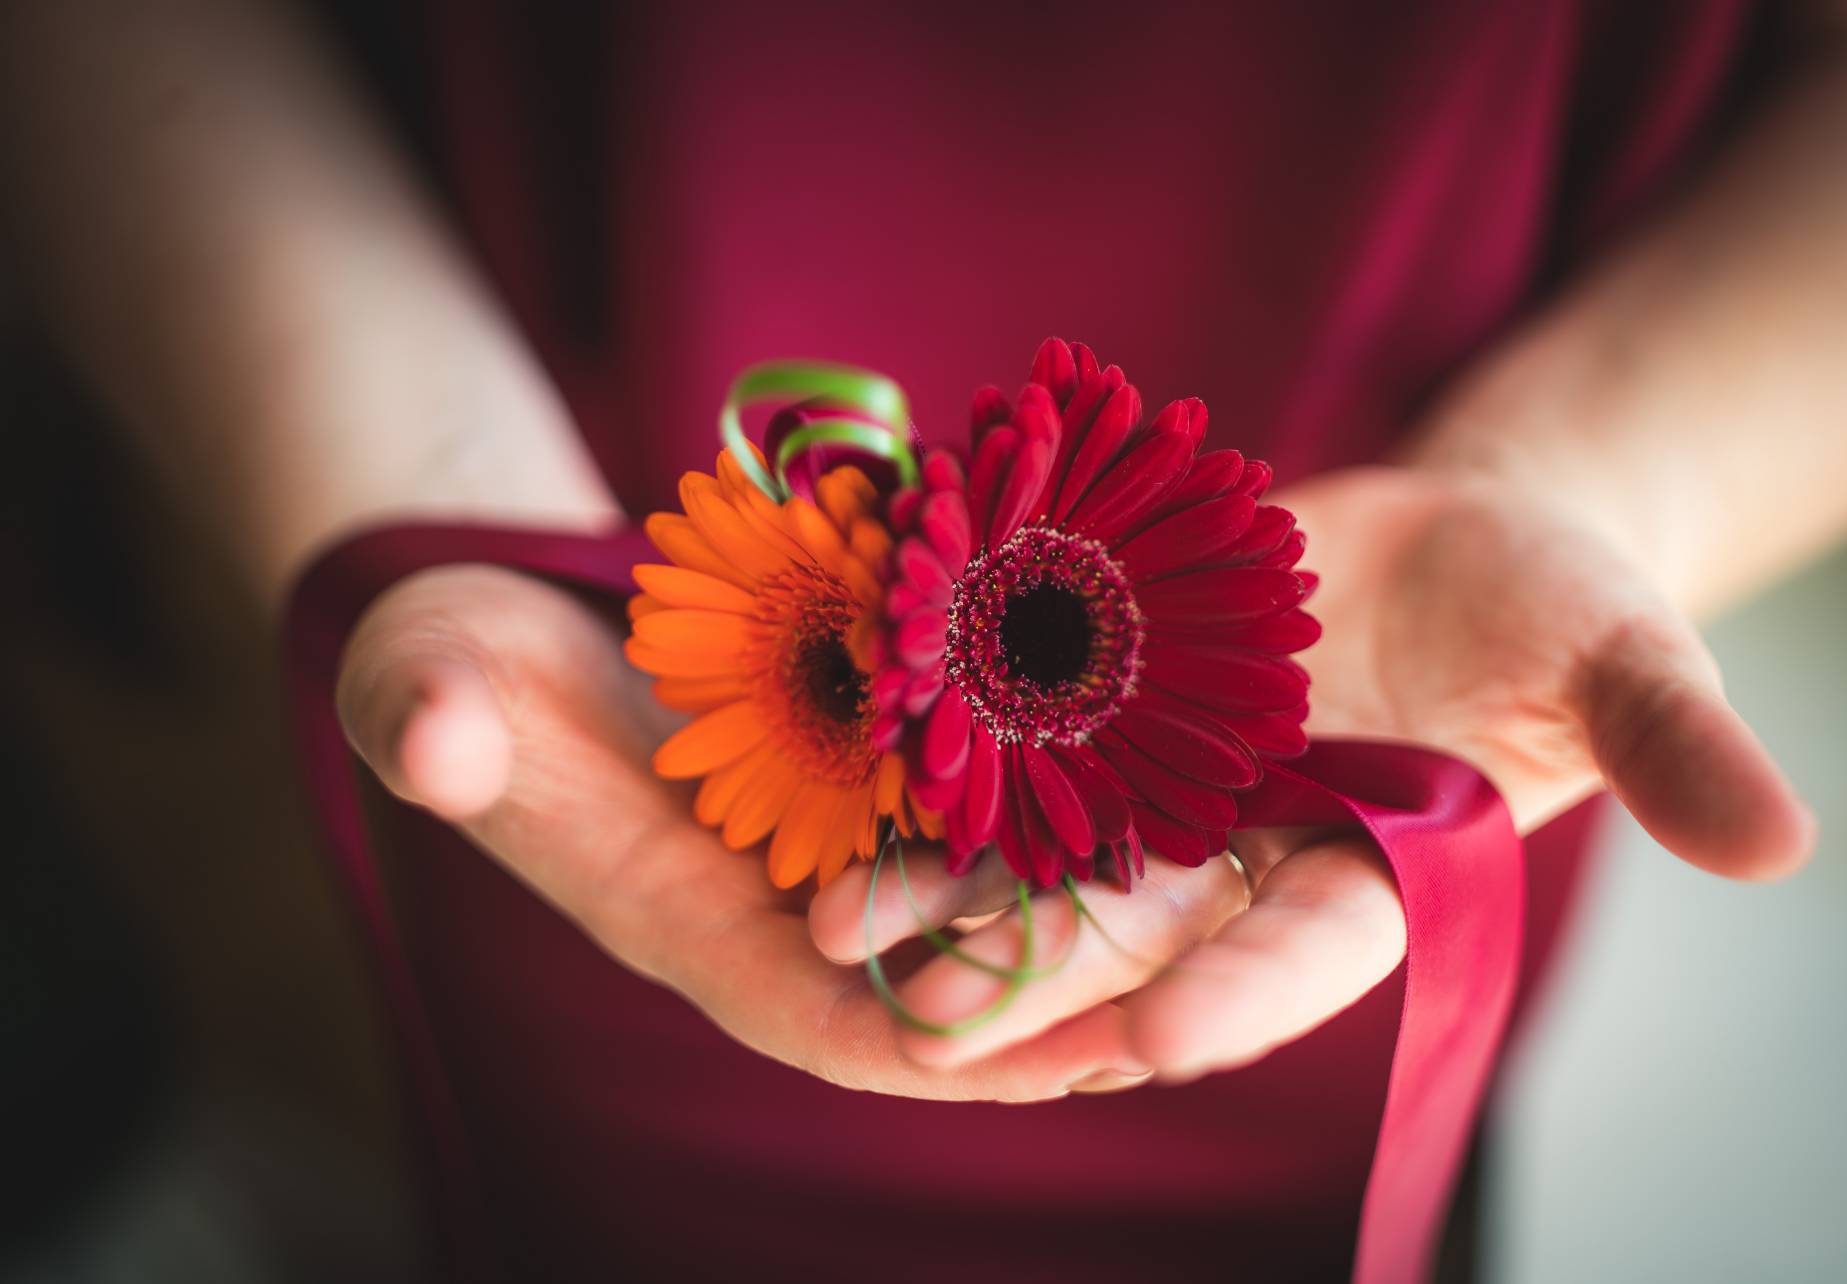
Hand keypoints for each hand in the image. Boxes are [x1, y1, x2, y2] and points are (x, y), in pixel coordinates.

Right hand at [335, 564, 1152, 1100]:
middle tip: (1192, 1018)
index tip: (1071, 1064)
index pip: (825, 1019)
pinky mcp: (850, 778)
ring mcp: (818, 844)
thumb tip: (429, 740)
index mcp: (686, 922)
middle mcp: (772, 906)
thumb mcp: (423, 675)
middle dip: (1051, 1007)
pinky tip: (1150, 784)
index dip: (944, 1048)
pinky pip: (964, 814)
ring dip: (1077, 916)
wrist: (498, 630)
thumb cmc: (450, 667)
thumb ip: (424, 715)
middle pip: (931, 983)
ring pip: (968, 903)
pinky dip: (1048, 813)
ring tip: (1214, 912)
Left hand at [809, 466, 1814, 1083]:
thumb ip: (1672, 746)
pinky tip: (852, 762)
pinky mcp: (1106, 686)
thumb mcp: (1623, 662)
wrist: (1450, 535)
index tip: (1156, 1034)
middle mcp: (1247, 842)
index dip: (1236, 992)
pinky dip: (941, 745)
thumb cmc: (1555, 611)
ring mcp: (1164, 768)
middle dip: (1036, 971)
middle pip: (1136, 922)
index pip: (1300, 950)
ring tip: (842, 919)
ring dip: (946, 884)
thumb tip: (1786, 846)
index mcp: (1370, 868)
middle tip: (927, 1017)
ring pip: (1045, 843)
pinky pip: (1016, 722)